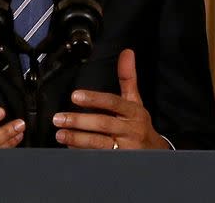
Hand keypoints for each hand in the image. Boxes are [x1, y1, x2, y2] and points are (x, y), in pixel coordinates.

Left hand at [52, 49, 168, 149]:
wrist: (154, 152)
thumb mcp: (135, 100)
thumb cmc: (138, 123)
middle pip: (103, 124)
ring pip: (99, 143)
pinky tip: (70, 147)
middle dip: (79, 121)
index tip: (75, 96)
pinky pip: (98, 156)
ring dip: (77, 139)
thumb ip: (127, 77)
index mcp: (133, 112)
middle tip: (59, 119)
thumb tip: (127, 53)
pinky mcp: (119, 160)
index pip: (113, 103)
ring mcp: (125, 147)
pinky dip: (83, 152)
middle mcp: (130, 129)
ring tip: (60, 134)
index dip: (94, 99)